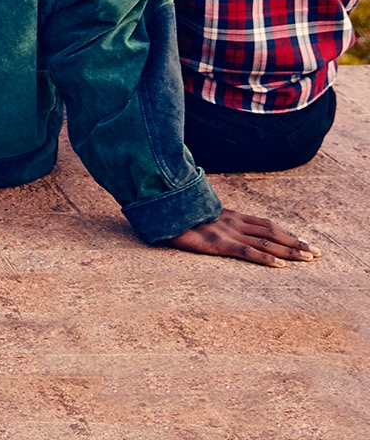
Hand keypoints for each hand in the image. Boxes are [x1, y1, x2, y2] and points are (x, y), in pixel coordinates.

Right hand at [162, 208, 319, 266]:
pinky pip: (246, 252)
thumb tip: (213, 221)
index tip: (302, 240)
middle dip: (296, 243)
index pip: (264, 224)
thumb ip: (209, 217)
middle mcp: (232, 221)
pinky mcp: (216, 243)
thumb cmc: (172, 212)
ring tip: (309, 258)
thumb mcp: (195, 213)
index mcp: (228, 215)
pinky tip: (280, 266)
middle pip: (271, 233)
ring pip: (265, 243)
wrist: (156, 208)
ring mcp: (225, 231)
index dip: (285, 232)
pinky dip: (265, 259)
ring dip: (289, 250)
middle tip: (318, 253)